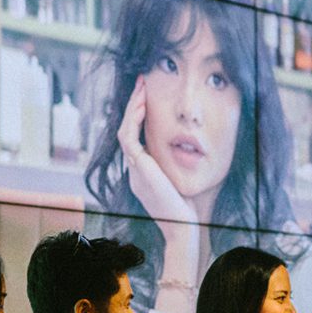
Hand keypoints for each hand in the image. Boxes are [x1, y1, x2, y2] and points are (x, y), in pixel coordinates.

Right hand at [116, 77, 196, 225]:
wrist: (183, 228)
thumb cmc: (187, 209)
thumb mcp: (179, 180)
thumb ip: (174, 165)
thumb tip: (187, 146)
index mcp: (142, 174)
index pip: (135, 139)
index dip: (138, 117)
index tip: (147, 98)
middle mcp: (134, 171)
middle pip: (126, 131)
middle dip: (133, 106)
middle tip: (141, 83)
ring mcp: (134, 171)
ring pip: (124, 132)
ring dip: (132, 108)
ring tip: (141, 88)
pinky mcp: (139, 170)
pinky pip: (129, 139)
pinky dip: (133, 121)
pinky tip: (142, 105)